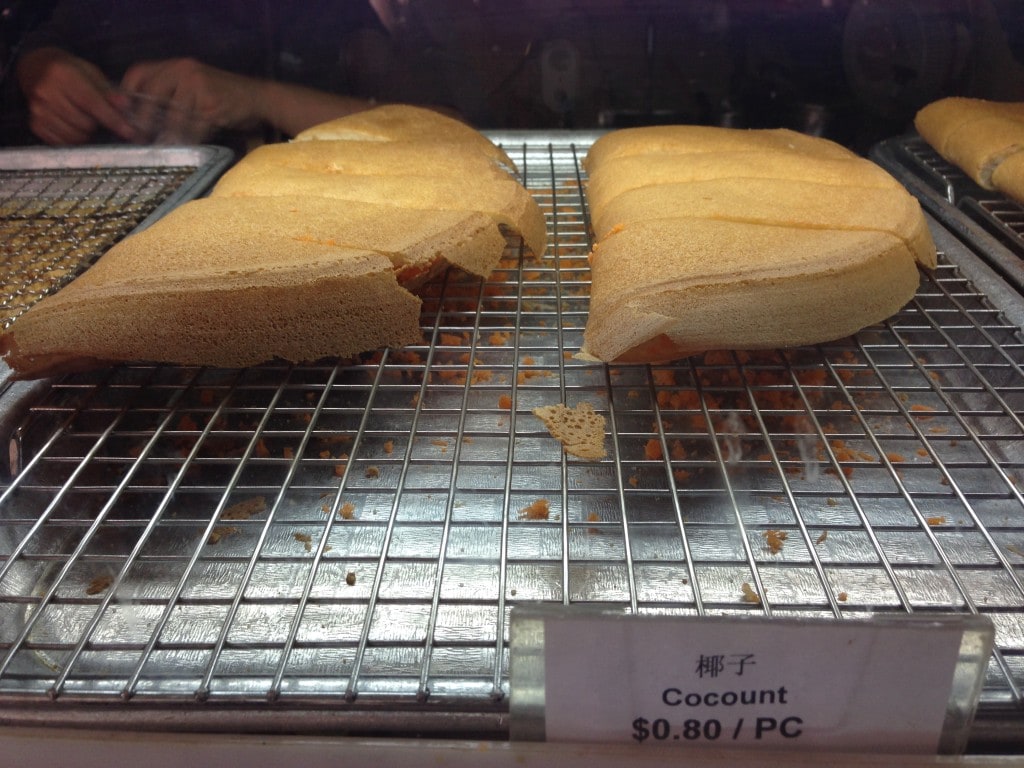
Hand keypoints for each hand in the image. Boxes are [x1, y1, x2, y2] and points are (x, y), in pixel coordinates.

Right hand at [17, 47, 137, 144]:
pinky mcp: (35, 124)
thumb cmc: (70, 72)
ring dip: (86, 132)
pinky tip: (72, 125)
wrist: (37, 69)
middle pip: (85, 124)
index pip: (93, 103)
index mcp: (62, 75)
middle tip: (95, 115)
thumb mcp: (91, 73)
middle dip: (97, 123)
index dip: (113, 119)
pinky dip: (73, 138)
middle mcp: (46, 92)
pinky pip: (63, 142)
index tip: (129, 132)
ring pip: (75, 136)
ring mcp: (38, 109)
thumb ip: (108, 91)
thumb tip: (125, 105)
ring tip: (83, 118)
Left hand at [120, 58, 264, 142]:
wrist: (257, 98)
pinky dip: (188, 140)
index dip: (127, 93)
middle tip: (140, 138)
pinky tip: (186, 147)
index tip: (123, 114)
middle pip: (152, 93)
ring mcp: (198, 85)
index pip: (139, 72)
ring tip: (161, 147)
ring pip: (173, 114)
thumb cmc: (221, 97)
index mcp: (175, 65)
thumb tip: (141, 117)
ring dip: (166, 135)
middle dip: (144, 119)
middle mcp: (184, 70)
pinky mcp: (212, 104)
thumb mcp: (192, 87)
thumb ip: (169, 94)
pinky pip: (193, 127)